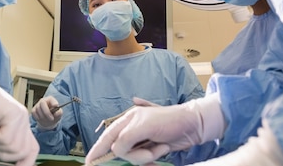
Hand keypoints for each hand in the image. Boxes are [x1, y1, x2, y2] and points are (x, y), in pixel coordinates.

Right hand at [0, 72, 37, 164]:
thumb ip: (3, 145)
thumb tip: (10, 162)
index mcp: (20, 124)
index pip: (32, 149)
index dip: (26, 162)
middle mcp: (24, 120)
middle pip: (24, 152)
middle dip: (5, 154)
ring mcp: (21, 116)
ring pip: (14, 148)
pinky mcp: (15, 114)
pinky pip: (5, 139)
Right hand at [31, 96, 62, 129]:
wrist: (48, 120)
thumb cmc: (54, 115)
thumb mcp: (59, 113)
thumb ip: (59, 113)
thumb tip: (55, 113)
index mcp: (50, 99)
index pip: (51, 99)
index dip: (53, 102)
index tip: (56, 106)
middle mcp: (43, 100)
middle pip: (42, 103)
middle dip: (47, 112)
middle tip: (52, 119)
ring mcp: (37, 105)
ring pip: (38, 109)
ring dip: (43, 117)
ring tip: (48, 120)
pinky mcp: (33, 109)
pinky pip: (34, 113)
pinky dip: (38, 118)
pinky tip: (42, 119)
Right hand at [85, 94, 224, 165]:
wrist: (193, 126)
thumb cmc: (169, 121)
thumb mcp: (144, 127)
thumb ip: (126, 138)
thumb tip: (116, 150)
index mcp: (126, 121)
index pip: (107, 138)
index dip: (97, 150)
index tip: (89, 163)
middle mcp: (131, 131)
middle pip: (120, 152)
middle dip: (135, 156)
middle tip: (150, 153)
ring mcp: (141, 141)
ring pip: (133, 158)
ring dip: (148, 157)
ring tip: (161, 147)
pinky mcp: (150, 149)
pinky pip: (144, 161)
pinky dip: (152, 159)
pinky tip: (163, 149)